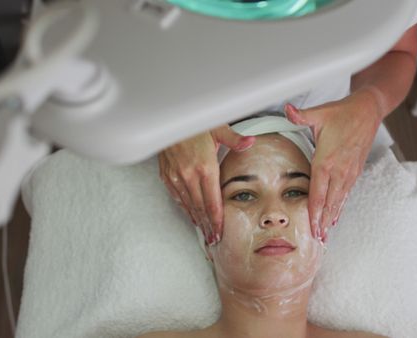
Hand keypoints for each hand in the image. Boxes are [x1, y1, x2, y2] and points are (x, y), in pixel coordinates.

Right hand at [158, 125, 254, 244]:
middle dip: (208, 226)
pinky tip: (191, 214)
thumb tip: (250, 143)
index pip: (213, 202)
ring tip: (204, 232)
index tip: (220, 232)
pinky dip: (185, 208)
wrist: (167, 120)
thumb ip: (235, 139)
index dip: (217, 220)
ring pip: (188, 204)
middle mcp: (189, 175)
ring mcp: (176, 176)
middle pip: (200, 208)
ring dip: (197, 220)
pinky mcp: (167, 175)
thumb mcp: (218, 128)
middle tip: (213, 239)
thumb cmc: (192, 123)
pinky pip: (177, 196)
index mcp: (205, 167)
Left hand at [285, 87, 384, 241]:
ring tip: (325, 234)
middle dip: (322, 222)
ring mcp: (349, 172)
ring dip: (331, 218)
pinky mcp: (355, 170)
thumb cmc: (343, 112)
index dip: (314, 211)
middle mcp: (340, 170)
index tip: (310, 226)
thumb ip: (301, 115)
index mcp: (327, 159)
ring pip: (339, 200)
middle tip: (317, 239)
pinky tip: (336, 216)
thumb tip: (287, 110)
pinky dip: (340, 207)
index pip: (318, 191)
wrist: (369, 111)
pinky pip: (346, 193)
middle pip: (329, 201)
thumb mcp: (320, 113)